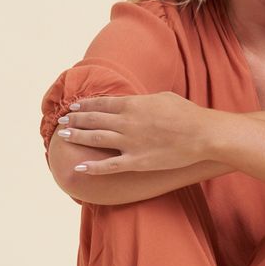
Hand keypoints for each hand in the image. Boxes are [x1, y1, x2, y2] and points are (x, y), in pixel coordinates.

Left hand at [55, 92, 212, 174]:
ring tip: (63, 137)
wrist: (202, 134)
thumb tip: (135, 103)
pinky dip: (92, 167)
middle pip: (93, 120)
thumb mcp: (163, 98)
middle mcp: (126, 122)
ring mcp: (130, 142)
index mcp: (132, 104)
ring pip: (95, 139)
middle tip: (62, 122)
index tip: (74, 108)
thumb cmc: (187, 114)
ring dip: (78, 137)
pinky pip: (109, 165)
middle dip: (75, 120)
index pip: (101, 104)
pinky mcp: (137, 161)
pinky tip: (79, 167)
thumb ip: (143, 101)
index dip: (84, 106)